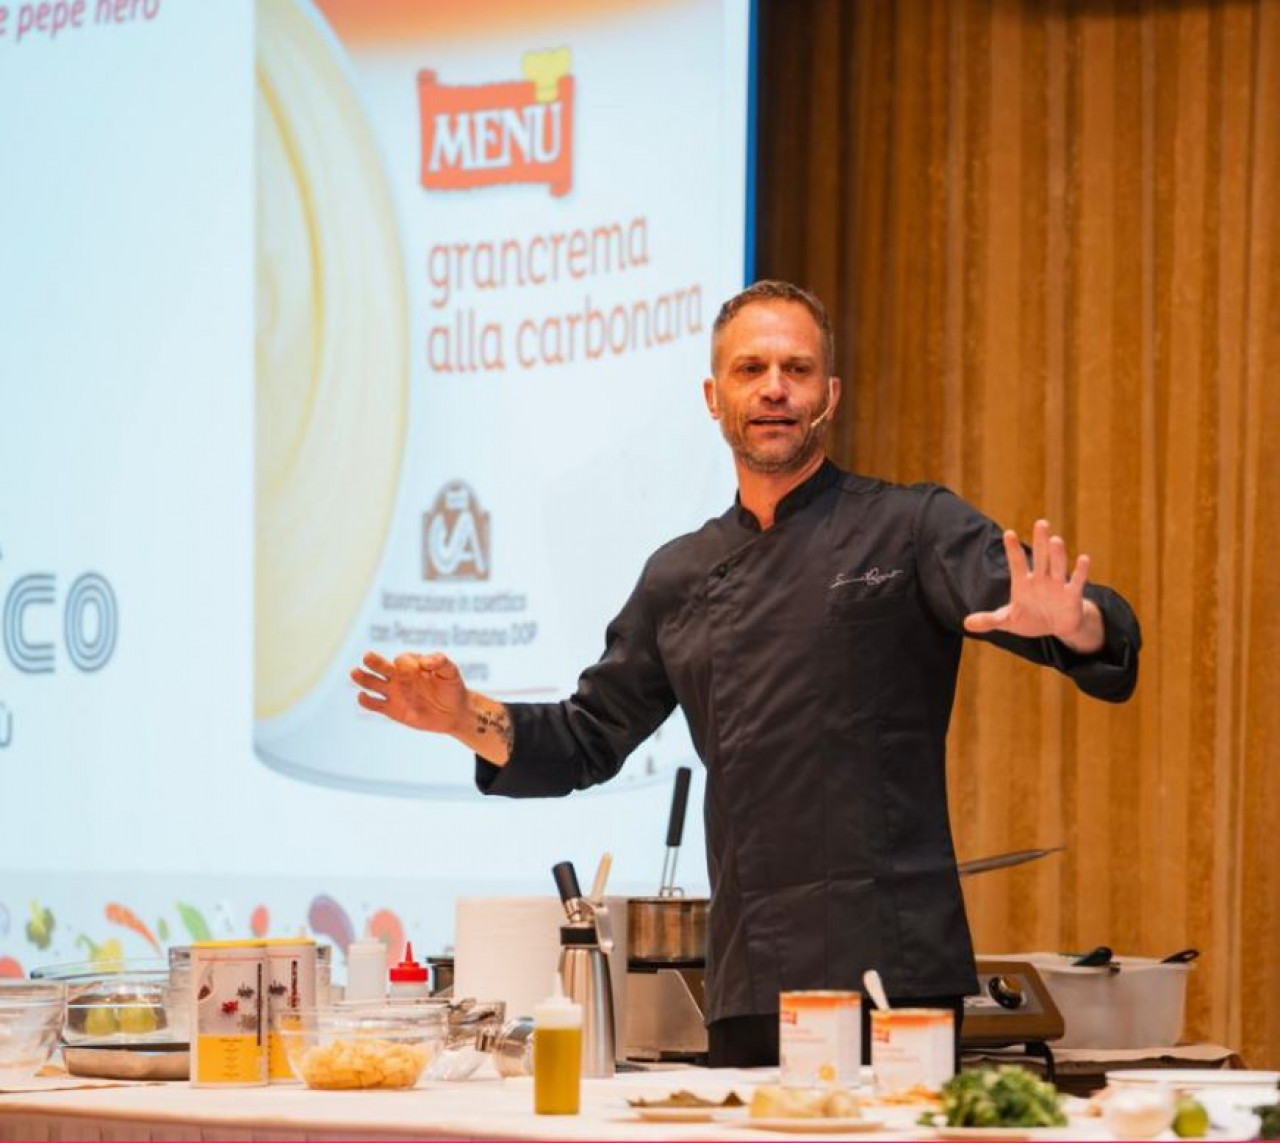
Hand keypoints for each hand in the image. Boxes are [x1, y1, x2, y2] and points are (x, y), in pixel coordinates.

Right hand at [350, 651, 468, 733]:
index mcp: (412, 664)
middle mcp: (399, 676)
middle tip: (367, 656)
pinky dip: (366, 701)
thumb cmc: (452, 688)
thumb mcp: (451, 672)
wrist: (454, 712)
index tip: (419, 669)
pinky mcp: (392, 710)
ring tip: (354, 672)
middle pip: (381, 666)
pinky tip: (362, 696)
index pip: (402, 659)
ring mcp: (394, 693)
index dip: (407, 663)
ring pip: (373, 683)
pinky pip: (375, 705)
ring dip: (363, 678)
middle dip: (374, 661)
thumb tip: (425, 661)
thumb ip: (441, 662)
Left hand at [963, 519, 1104, 652]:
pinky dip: (1080, 571)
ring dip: (1056, 554)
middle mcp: (1040, 579)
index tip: (1008, 533)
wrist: (1054, 627)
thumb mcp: (1007, 621)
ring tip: (1055, 540)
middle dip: (1040, 541)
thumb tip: (966, 623)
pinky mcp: (1072, 595)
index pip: (1017, 562)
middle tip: (1041, 523)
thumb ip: (989, 620)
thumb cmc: (1030, 619)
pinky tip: (1083, 558)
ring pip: (1057, 566)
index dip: (1013, 549)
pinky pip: (1076, 581)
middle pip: (1040, 557)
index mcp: (1022, 582)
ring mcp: (1057, 585)